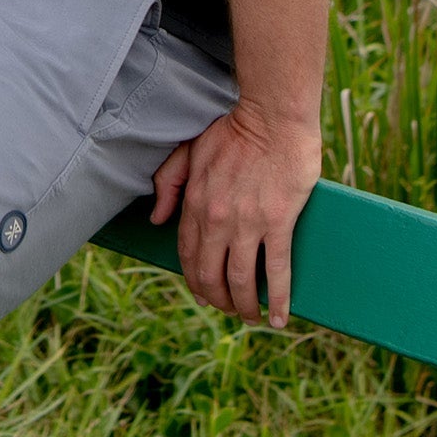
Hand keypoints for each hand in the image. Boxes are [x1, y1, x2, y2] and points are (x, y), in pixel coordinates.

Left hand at [148, 100, 320, 328]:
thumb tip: (156, 218)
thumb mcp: (189, 151)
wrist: (272, 117)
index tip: (205, 295)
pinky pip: (277, 271)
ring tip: (252, 318)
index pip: (188, 254)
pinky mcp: (278, 223)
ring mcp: (247, 224)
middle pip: (211, 275)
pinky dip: (278, 301)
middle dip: (219, 300)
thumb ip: (169, 183)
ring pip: (241, 280)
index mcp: (195, 203)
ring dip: (245, 307)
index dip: (195, 280)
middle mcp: (216, 219)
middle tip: (230, 310)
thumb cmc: (233, 130)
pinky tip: (279, 318)